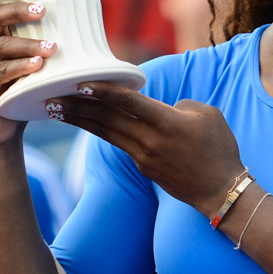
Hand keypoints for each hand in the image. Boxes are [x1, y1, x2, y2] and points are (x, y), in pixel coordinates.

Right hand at [0, 0, 56, 149]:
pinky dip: (20, 67)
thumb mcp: (33, 62)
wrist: (4, 129)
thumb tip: (81, 20)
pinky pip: (0, 71)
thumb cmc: (23, 89)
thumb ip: (43, 41)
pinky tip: (38, 66)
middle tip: (44, 10)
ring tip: (52, 48)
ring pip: (0, 45)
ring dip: (28, 44)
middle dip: (18, 11)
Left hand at [47, 82, 244, 216]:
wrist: (221, 190)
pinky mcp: (143, 168)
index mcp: (167, 123)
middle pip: (107, 119)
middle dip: (77, 106)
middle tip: (51, 95)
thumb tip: (164, 107)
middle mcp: (150, 140)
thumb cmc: (220, 149)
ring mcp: (144, 157)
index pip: (128, 102)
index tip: (80, 82)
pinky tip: (89, 124)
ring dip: (80, 120)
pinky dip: (102, 132)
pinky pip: (120, 144)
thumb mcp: (209, 115)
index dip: (103, 91)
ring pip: (106, 133)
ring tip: (56, 110)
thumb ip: (182, 104)